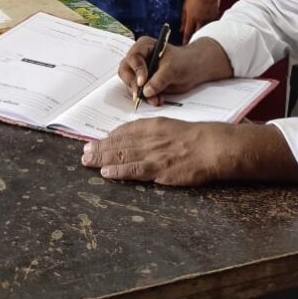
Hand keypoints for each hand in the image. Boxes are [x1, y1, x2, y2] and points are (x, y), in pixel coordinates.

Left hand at [81, 118, 236, 184]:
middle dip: (100, 147)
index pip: (125, 131)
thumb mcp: (172, 127)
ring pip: (121, 155)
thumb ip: (155, 132)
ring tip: (87, 161)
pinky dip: (118, 171)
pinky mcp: (159, 169)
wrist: (213, 146)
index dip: (109, 137)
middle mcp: (149, 137)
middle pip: (118, 143)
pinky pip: (134, 170)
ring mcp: (153, 153)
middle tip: (84, 152)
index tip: (97, 141)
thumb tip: (139, 138)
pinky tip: (106, 173)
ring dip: (102, 158)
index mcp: (153, 125)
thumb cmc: (197, 137)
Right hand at [117, 35, 231, 104]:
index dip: (136, 70)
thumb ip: (159, 79)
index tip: (142, 82)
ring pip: (130, 84)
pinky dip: (146, 99)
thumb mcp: (173, 68)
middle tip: (141, 95)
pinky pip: (139, 92)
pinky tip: (158, 100)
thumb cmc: (183, 62)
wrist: (193, 69)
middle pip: (126, 72)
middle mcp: (138, 58)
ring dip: (141, 95)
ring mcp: (139, 71)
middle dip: (133, 85)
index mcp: (143, 46)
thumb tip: (146, 92)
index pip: (133, 57)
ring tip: (156, 100)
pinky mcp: (143, 83)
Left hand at [180, 0, 219, 43]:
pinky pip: (213, 24)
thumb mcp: (185, 7)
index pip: (188, 32)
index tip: (185, 45)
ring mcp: (208, 18)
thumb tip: (181, 29)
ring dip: (204, 36)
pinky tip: (212, 33)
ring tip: (203, 42)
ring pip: (207, 30)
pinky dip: (212, 28)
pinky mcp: (215, 15)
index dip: (186, 40)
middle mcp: (200, 20)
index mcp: (191, 18)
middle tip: (194, 47)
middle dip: (195, 40)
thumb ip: (183, 19)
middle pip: (198, 34)